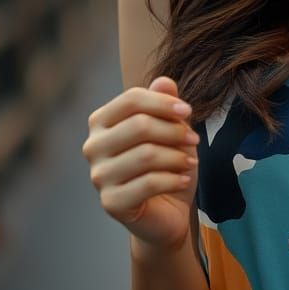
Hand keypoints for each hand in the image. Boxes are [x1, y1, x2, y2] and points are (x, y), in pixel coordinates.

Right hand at [81, 76, 199, 252]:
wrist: (167, 209)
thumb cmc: (166, 162)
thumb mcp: (171, 127)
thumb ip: (165, 103)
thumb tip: (164, 81)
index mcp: (102, 121)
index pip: (131, 99)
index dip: (163, 102)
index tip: (188, 111)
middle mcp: (93, 146)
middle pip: (138, 126)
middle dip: (174, 131)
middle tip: (195, 140)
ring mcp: (99, 176)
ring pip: (145, 155)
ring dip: (176, 156)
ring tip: (190, 161)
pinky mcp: (111, 202)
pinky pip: (148, 183)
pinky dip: (174, 179)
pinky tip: (184, 179)